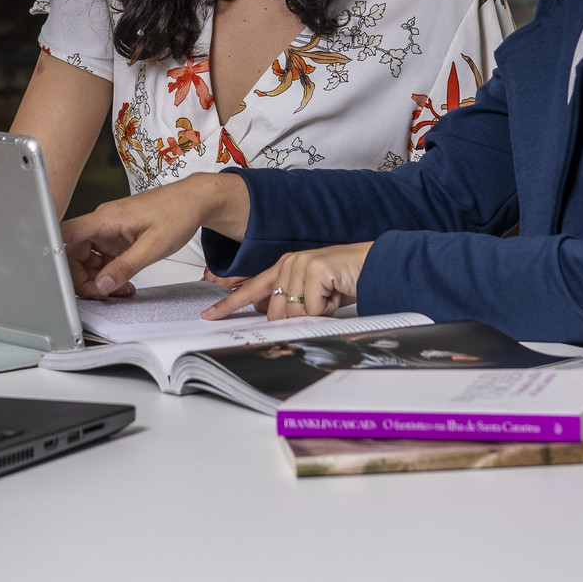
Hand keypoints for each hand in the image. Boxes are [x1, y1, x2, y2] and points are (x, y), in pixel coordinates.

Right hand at [61, 172, 250, 297]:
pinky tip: (122, 283)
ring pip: (88, 259)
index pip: (66, 233)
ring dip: (98, 279)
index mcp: (106, 219)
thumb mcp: (153, 247)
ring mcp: (109, 231)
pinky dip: (109, 274)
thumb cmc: (177, 212)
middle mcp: (103, 223)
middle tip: (102, 294)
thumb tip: (103, 284)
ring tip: (118, 291)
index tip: (58, 277)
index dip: (53, 254)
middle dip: (84, 278)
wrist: (194, 202)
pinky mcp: (118, 238)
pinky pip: (103, 259)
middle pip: (74, 254)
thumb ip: (125, 267)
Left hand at [203, 242, 371, 321]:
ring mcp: (300, 264)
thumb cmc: (344, 281)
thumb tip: (271, 319)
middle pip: (275, 312)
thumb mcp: (312, 296)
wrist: (374, 267)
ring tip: (330, 296)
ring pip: (293, 312)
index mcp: (283, 267)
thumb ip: (289, 303)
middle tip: (321, 304)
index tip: (209, 316)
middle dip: (298, 317)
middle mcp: (288, 263)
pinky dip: (326, 307)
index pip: (250, 289)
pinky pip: (311, 308)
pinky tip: (336, 292)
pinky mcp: (314, 269)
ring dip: (315, 312)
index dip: (229, 305)